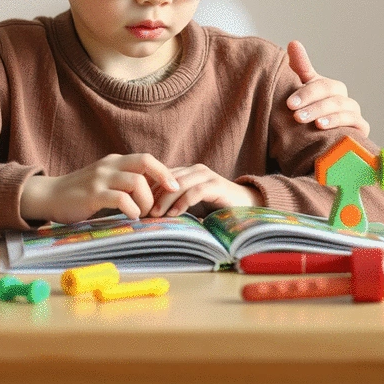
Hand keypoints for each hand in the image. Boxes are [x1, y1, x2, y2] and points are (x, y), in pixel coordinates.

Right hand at [20, 153, 179, 224]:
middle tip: (168, 198)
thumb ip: (124, 182)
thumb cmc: (80, 193)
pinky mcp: (92, 194)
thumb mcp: (104, 181)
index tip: (175, 186)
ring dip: (146, 200)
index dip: (163, 171)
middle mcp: (109, 166)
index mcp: (115, 162)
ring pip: (136, 182)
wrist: (49, 196)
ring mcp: (100, 179)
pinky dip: (131, 209)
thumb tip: (153, 194)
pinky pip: (120, 199)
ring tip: (143, 214)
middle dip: (163, 179)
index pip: (146, 159)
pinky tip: (130, 217)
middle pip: (144, 162)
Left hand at [148, 164, 262, 217]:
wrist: (246, 205)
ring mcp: (206, 175)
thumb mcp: (191, 203)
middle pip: (167, 179)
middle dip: (153, 195)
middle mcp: (195, 169)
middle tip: (142, 210)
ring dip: (165, 200)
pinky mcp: (216, 185)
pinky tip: (174, 214)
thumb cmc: (215, 206)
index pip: (161, 176)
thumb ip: (175, 202)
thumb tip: (150, 214)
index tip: (137, 204)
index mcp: (186, 171)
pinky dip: (183, 202)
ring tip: (155, 214)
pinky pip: (195, 192)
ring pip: (179, 184)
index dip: (148, 189)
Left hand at [286, 40, 369, 136]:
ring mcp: (353, 113)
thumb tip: (294, 42)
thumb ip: (300, 67)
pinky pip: (354, 123)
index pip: (321, 85)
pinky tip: (324, 128)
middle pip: (332, 97)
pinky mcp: (360, 129)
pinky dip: (339, 124)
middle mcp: (343, 98)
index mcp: (329, 87)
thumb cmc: (306, 113)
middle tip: (296, 115)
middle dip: (313, 105)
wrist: (314, 142)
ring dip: (325, 115)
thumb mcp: (301, 90)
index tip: (290, 103)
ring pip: (342, 109)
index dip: (306, 93)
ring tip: (311, 123)